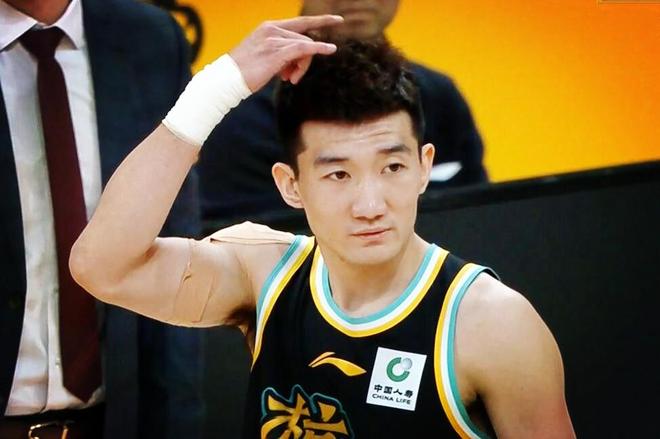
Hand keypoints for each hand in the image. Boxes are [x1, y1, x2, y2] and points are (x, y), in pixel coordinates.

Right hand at [229, 15, 343, 91]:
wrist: (227, 79)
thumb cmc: (244, 72)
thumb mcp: (264, 58)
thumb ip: (281, 54)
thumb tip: (295, 64)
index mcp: (268, 27)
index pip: (300, 22)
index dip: (320, 20)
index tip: (337, 20)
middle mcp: (271, 29)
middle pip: (304, 39)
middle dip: (305, 59)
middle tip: (294, 77)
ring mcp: (274, 39)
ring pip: (304, 47)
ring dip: (302, 66)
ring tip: (291, 79)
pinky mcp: (277, 52)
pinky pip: (305, 48)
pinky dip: (319, 49)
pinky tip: (331, 50)